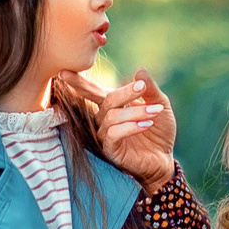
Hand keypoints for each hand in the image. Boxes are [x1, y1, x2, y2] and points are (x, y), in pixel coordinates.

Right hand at [79, 68, 176, 191]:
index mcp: (113, 106)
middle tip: (142, 87)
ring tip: (154, 111)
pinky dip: (130, 127)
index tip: (64, 71)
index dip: (79, 83)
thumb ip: (150, 89)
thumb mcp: (160, 104)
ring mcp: (105, 135)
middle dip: (125, 93)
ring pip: (112, 117)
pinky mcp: (110, 150)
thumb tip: (140, 70)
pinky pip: (113, 134)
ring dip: (135, 112)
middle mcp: (105, 119)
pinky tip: (146, 125)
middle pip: (107, 101)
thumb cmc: (160, 131)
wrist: (165, 157)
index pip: (93, 92)